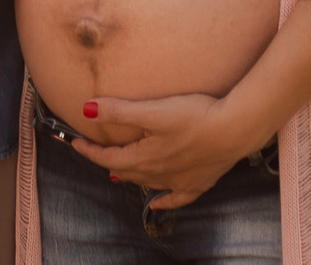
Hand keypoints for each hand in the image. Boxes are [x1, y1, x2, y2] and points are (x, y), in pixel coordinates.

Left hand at [71, 93, 261, 210]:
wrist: (235, 129)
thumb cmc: (194, 116)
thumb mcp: (152, 111)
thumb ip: (119, 112)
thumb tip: (86, 109)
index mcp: (144, 158)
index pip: (108, 158)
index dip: (89, 151)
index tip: (75, 142)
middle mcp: (159, 174)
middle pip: (126, 171)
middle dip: (107, 162)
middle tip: (95, 152)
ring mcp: (180, 181)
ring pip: (147, 183)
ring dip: (130, 177)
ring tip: (118, 173)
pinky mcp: (199, 182)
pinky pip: (176, 197)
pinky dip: (163, 199)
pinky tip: (158, 202)